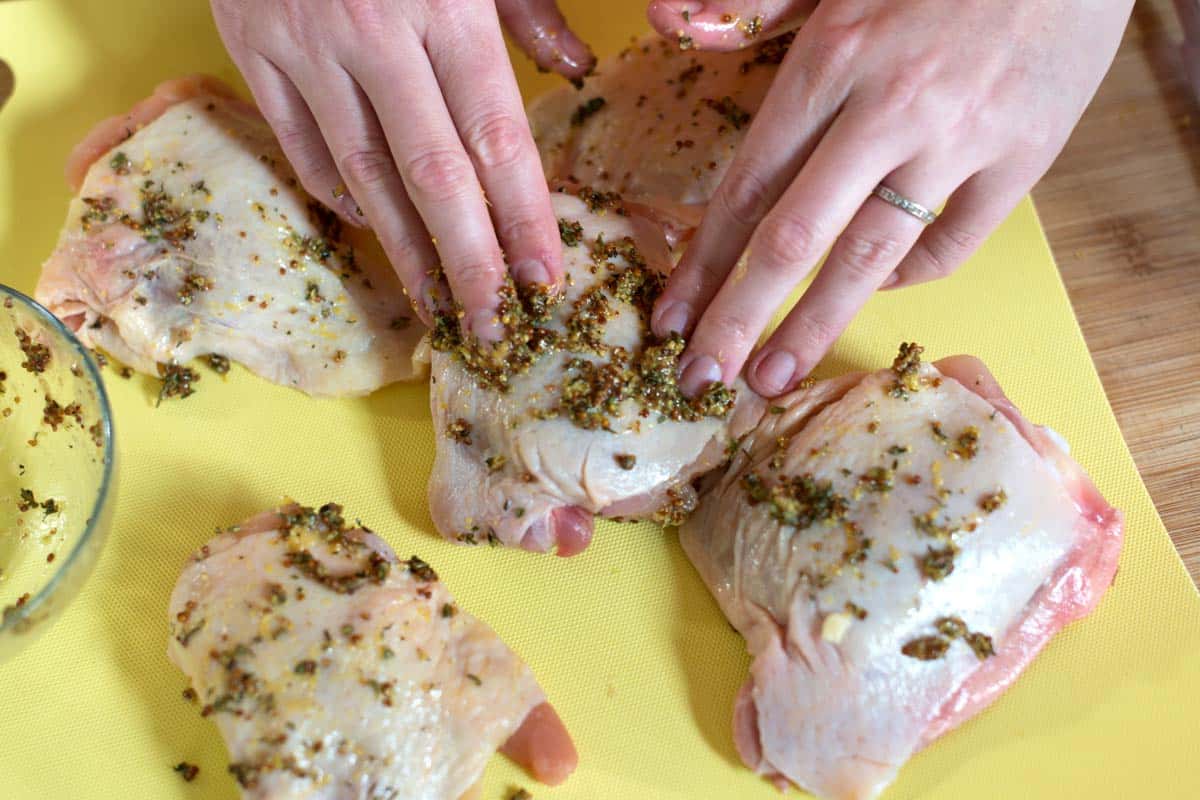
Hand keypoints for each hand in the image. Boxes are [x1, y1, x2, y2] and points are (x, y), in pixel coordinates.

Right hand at [211, 0, 593, 334]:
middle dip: (469, 260)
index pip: (494, 136)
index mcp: (443, 4)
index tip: (545, 282)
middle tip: (493, 328)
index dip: (523, 217)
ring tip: (438, 305)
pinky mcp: (249, 49)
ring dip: (403, 248)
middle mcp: (373, 35)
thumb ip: (528, 9)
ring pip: (360, 172)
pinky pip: (298, 142)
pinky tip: (371, 227)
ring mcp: (303, 47)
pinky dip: (335, 192)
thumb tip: (574, 74)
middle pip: (431, 174)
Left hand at [646, 0, 1132, 395]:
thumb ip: (754, 0)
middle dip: (738, 318)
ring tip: (769, 380)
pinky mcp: (1025, 156)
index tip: (672, 318)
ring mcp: (962, 137)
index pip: (748, 185)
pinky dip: (908, 277)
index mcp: (834, 58)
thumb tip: (671, 20)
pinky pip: (953, 242)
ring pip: (870, 255)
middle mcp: (890, 107)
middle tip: (699, 380)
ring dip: (811, 326)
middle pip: (795, 237)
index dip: (703, 262)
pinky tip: (875, 289)